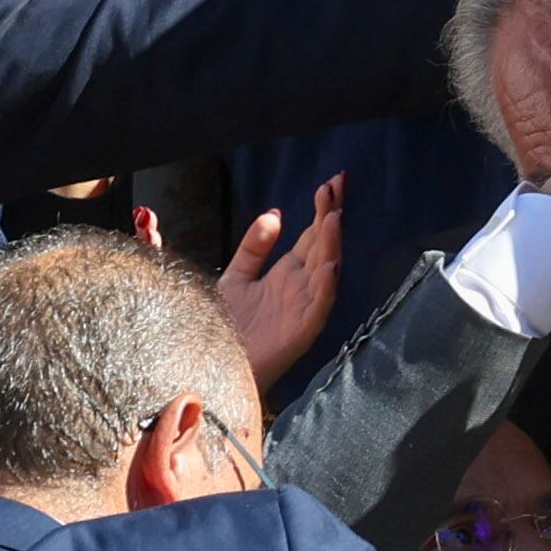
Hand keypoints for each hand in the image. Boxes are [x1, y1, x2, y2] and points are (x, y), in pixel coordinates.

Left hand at [193, 175, 343, 392]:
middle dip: (330, 216)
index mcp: (286, 273)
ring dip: (331, 245)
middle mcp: (299, 287)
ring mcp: (302, 308)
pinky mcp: (300, 331)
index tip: (330, 182)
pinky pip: (318, 306)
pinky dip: (325, 287)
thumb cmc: (224, 327)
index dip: (321, 209)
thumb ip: (254, 247)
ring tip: (334, 217)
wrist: (212, 368)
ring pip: (324, 271)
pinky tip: (329, 267)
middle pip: (322, 245)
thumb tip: (275, 214)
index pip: (311, 235)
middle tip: (338, 185)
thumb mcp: (235, 277)